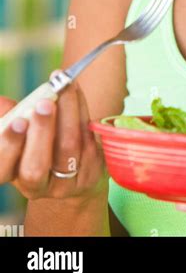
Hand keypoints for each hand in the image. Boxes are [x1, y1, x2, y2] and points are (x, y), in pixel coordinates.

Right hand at [0, 70, 108, 201]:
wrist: (74, 168)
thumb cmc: (39, 143)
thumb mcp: (21, 134)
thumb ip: (10, 119)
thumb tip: (2, 103)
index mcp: (13, 175)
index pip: (2, 169)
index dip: (9, 146)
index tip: (18, 121)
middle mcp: (37, 186)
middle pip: (36, 167)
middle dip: (40, 131)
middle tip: (44, 103)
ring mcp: (66, 184)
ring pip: (68, 147)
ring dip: (68, 111)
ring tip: (65, 86)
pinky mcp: (91, 172)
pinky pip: (87, 139)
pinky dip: (82, 110)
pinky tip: (76, 91)